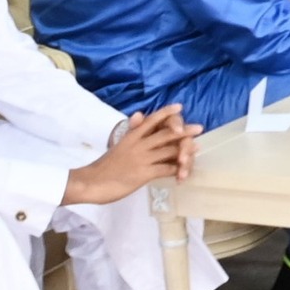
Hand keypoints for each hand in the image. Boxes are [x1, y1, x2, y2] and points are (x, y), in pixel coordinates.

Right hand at [64, 107, 201, 203]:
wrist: (91, 182)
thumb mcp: (119, 145)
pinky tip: (183, 172)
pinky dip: (176, 170)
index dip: (166, 113)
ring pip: (169, 151)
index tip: (180, 106)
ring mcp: (141, 158)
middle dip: (184, 130)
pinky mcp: (143, 173)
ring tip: (196, 150)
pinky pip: (166, 169)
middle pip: (165, 134)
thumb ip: (133, 133)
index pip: (151, 121)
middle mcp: (138, 145)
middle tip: (199, 128)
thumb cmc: (105, 166)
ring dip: (185, 151)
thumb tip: (140, 114)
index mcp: (131, 137)